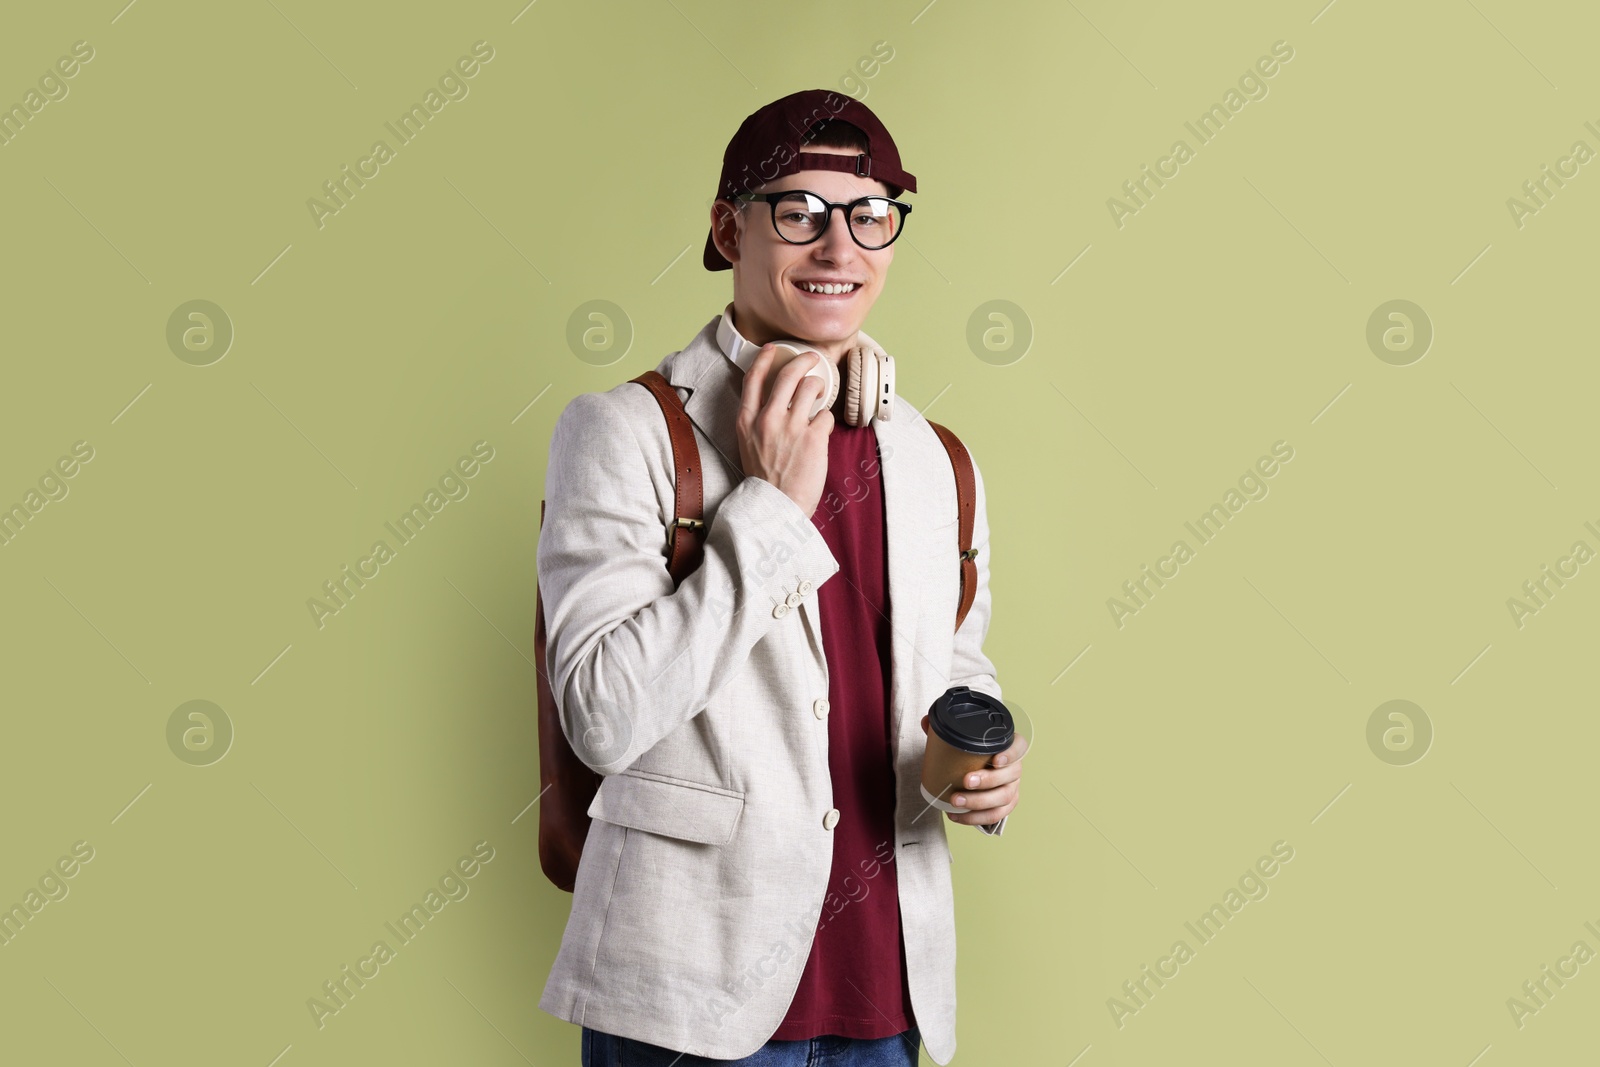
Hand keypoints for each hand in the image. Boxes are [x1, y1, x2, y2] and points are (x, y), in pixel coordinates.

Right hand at [736, 343, 833, 515]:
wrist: (776, 508)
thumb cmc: (765, 479)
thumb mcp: (748, 445)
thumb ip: (757, 422)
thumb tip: (775, 402)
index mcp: (747, 421)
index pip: (753, 379)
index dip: (765, 358)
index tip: (773, 348)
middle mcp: (767, 419)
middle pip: (788, 374)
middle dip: (804, 360)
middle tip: (813, 358)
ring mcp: (790, 427)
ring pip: (811, 387)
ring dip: (819, 388)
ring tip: (820, 397)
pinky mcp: (812, 438)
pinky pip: (826, 415)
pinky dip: (826, 421)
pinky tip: (821, 432)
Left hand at [921, 713, 1025, 826]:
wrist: (980, 768)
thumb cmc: (974, 752)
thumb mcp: (963, 738)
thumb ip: (946, 729)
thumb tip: (926, 721)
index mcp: (1010, 747)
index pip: (1018, 747)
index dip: (1011, 754)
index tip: (996, 759)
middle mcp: (1015, 768)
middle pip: (1010, 775)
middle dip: (988, 780)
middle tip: (966, 781)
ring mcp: (1012, 788)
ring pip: (1003, 798)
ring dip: (979, 802)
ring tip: (955, 801)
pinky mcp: (1006, 806)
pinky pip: (995, 815)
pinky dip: (975, 818)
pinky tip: (956, 815)